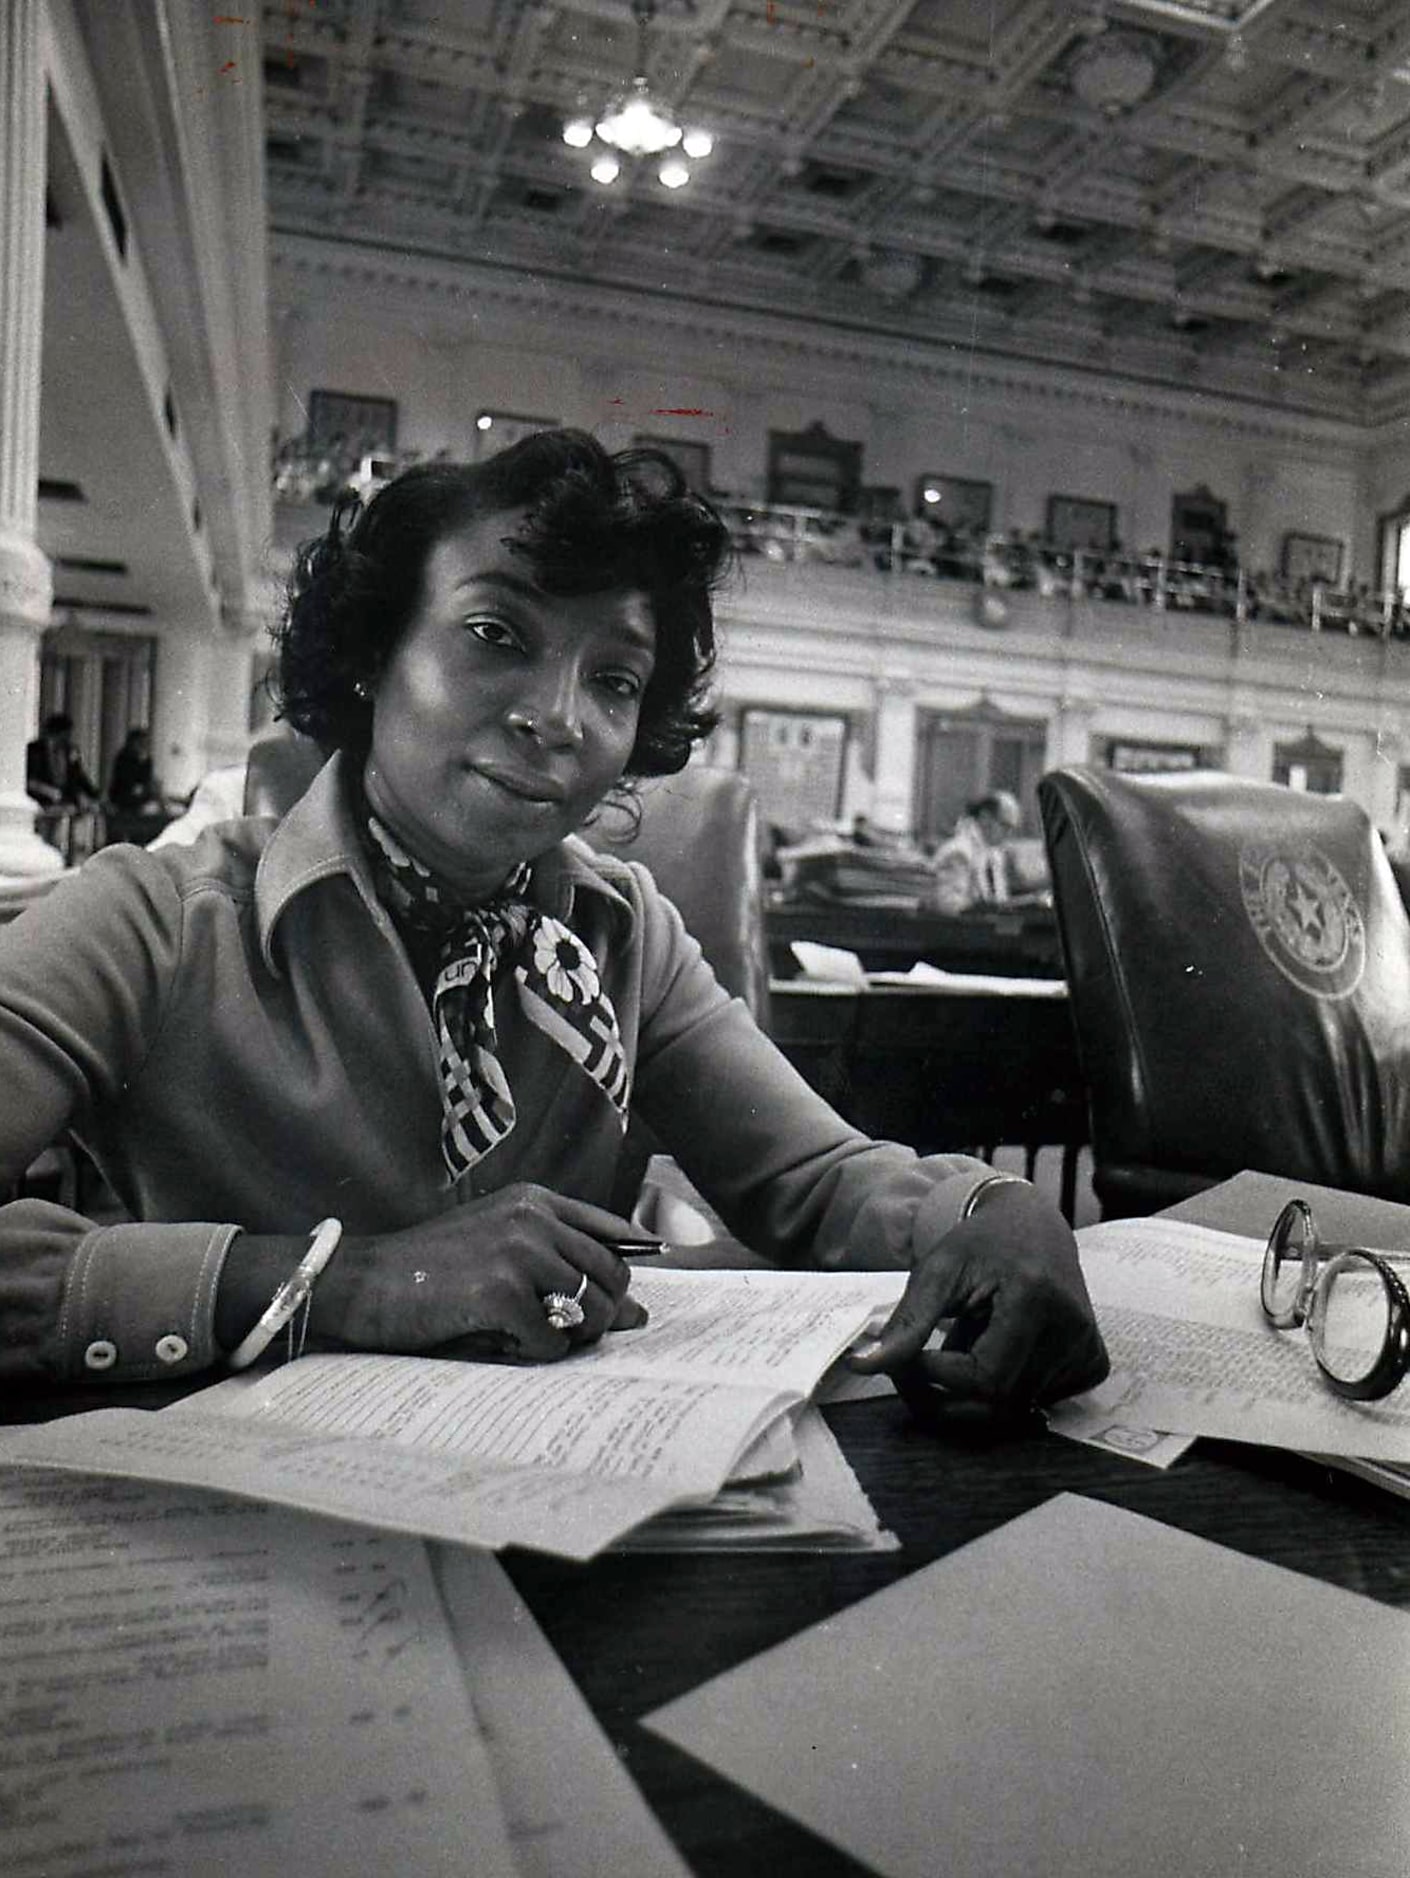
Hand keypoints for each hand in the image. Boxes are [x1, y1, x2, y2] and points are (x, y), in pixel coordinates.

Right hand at [310, 1184, 649, 1362]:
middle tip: (565, 1332)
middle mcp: (533, 1220)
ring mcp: (518, 1254)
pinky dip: (536, 1354)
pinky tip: (504, 1344)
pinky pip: (552, 1341)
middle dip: (602, 1315)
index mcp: (535, 1201)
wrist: (361, 1282)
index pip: (614, 1233)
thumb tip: (637, 1313)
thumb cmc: (428, 1271)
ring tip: (529, 1335)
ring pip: (592, 1310)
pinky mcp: (500, 1294)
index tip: (624, 1300)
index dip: (626, 1273)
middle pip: (613, 1277)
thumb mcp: (495, 1245)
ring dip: (570, 1336)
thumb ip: (559, 1265)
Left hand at [847, 1182, 1107, 1414]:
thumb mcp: (938, 1271)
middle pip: (1000, 1405)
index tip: (907, 1357)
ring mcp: (1088, 1350)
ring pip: (1014, 1409)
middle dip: (945, 1399)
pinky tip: (993, 1350)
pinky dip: (1003, 1388)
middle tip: (912, 1372)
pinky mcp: (1093, 1364)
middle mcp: (1073, 1330)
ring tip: (960, 1342)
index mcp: (1036, 1299)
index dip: (936, 1377)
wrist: (1036, 1226)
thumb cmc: (982, 1244)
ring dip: (970, 1390)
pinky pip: (1036, 1401)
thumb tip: (863, 1366)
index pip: (984, 1378)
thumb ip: (906, 1323)